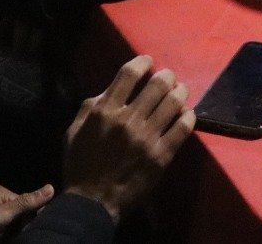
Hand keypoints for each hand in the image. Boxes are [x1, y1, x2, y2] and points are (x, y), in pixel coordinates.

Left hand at [0, 183, 54, 243]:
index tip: (21, 227)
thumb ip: (24, 204)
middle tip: (11, 234)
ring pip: (19, 223)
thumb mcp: (0, 217)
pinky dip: (12, 236)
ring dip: (17, 232)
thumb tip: (50, 188)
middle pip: (23, 211)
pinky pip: (12, 230)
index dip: (28, 216)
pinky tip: (6, 239)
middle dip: (21, 225)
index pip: (25, 201)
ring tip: (7, 237)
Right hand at [62, 55, 195, 221]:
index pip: (129, 74)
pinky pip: (182, 128)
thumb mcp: (74, 131)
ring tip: (180, 91)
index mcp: (104, 111)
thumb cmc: (80, 165)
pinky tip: (187, 113)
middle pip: (157, 85)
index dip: (143, 61)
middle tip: (169, 76)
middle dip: (167, 75)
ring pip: (174, 103)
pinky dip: (188, 116)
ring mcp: (147, 138)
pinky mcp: (162, 155)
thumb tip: (111, 89)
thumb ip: (91, 107)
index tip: (149, 60)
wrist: (92, 202)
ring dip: (180, 92)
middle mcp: (128, 120)